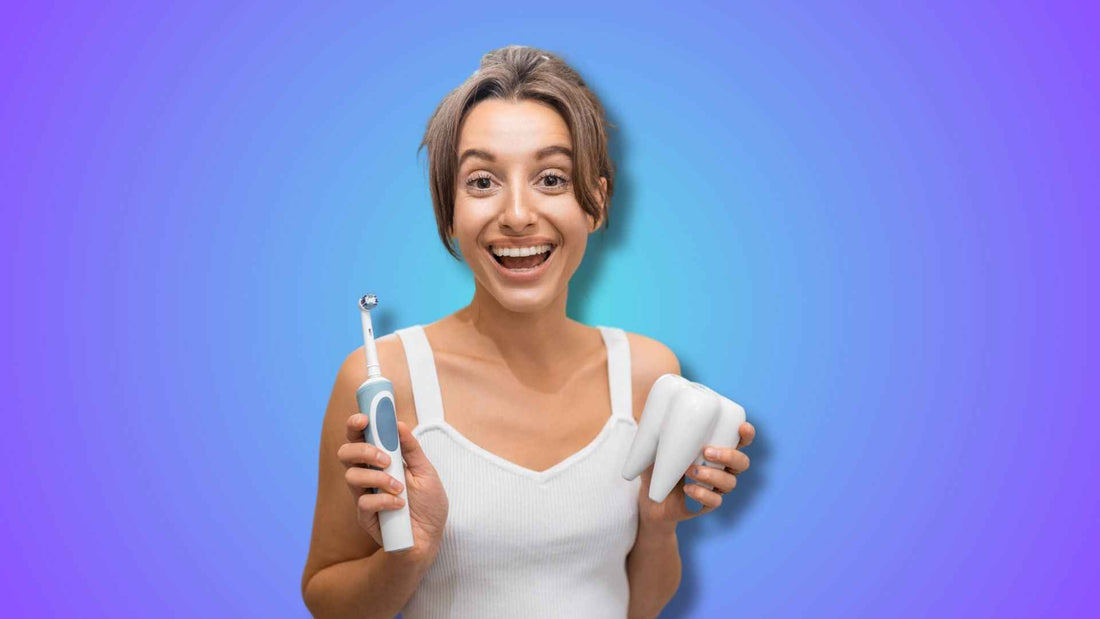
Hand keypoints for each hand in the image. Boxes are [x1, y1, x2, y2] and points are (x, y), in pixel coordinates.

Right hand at [338, 414, 448, 559]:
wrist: (430, 539)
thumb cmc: (428, 505)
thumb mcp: (426, 472)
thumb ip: (411, 449)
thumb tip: (398, 423)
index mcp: (381, 461)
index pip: (360, 438)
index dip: (356, 425)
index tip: (364, 420)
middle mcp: (368, 476)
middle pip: (345, 453)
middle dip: (364, 451)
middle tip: (386, 459)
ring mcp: (364, 496)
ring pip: (351, 476)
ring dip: (378, 478)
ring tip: (400, 488)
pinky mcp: (365, 517)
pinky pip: (364, 502)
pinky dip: (384, 501)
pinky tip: (400, 506)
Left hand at [637, 421, 754, 528]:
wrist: (651, 499)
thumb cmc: (658, 467)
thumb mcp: (657, 447)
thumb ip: (658, 431)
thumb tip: (654, 410)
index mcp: (715, 450)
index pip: (740, 442)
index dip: (747, 435)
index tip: (742, 427)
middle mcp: (721, 469)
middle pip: (742, 463)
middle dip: (729, 455)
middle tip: (707, 451)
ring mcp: (716, 488)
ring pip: (730, 483)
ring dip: (711, 475)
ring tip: (690, 471)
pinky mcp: (707, 505)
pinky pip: (715, 501)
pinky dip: (703, 494)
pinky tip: (688, 489)